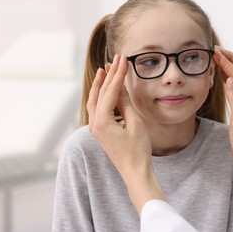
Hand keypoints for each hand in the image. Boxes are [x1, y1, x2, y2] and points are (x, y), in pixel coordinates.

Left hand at [87, 54, 166, 212]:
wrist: (134, 171)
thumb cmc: (137, 151)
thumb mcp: (135, 124)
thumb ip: (125, 104)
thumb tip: (120, 86)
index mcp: (102, 122)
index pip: (110, 91)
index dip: (118, 74)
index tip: (123, 60)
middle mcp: (95, 124)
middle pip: (100, 93)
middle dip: (108, 75)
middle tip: (116, 59)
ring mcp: (96, 128)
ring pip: (95, 100)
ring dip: (101, 84)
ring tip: (106, 69)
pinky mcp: (100, 131)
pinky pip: (97, 108)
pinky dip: (101, 96)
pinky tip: (106, 90)